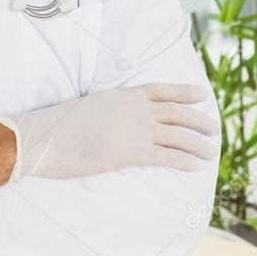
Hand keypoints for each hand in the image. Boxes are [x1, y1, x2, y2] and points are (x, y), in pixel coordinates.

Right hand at [0, 83, 219, 180]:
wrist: (42, 138)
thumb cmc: (58, 127)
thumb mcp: (88, 108)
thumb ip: (109, 112)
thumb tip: (118, 122)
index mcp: (120, 95)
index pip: (160, 90)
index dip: (184, 92)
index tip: (202, 94)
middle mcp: (132, 109)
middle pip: (175, 112)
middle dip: (198, 120)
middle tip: (213, 127)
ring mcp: (132, 129)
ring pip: (177, 135)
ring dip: (197, 143)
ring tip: (210, 151)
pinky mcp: (129, 152)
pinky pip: (166, 156)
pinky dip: (184, 160)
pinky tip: (195, 166)